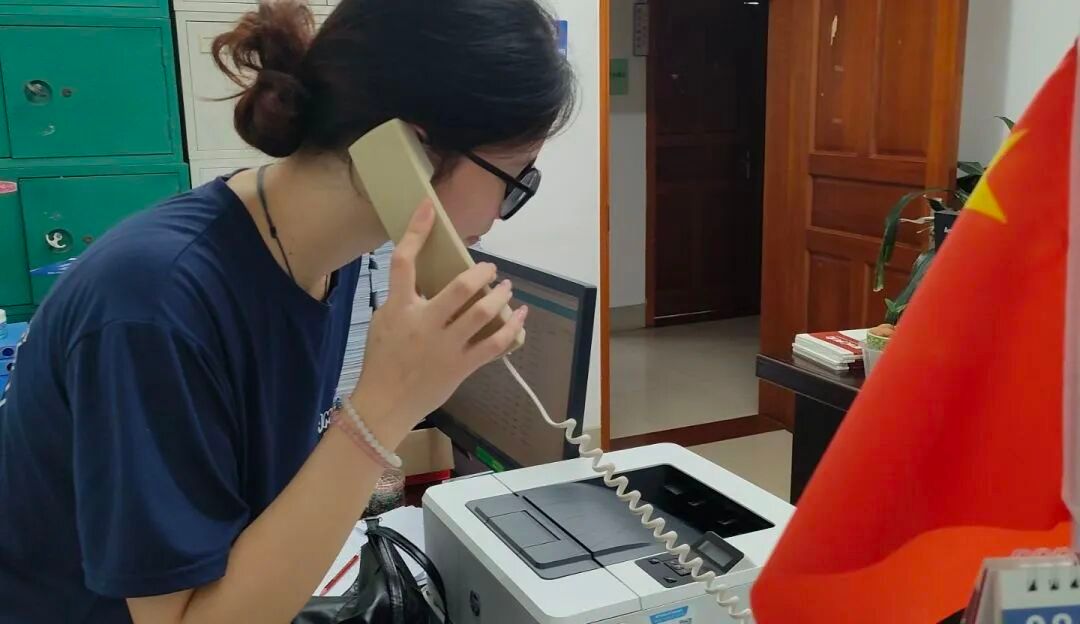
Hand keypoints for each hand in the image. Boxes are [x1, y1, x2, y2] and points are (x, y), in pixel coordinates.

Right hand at [351, 201, 527, 445]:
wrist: (384, 404)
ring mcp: (445, 346)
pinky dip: (511, 328)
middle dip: (482, 272)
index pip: (404, 262)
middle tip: (490, 269)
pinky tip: (520, 316)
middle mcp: (423, 323)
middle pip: (459, 287)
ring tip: (506, 288)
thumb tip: (428, 280)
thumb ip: (403, 299)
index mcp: (398, 308)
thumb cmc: (381, 362)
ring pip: (482, 312)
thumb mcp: (383, 322)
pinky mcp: (461, 366)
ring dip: (500, 296)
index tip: (429, 208)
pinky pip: (494, 344)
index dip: (417, 231)